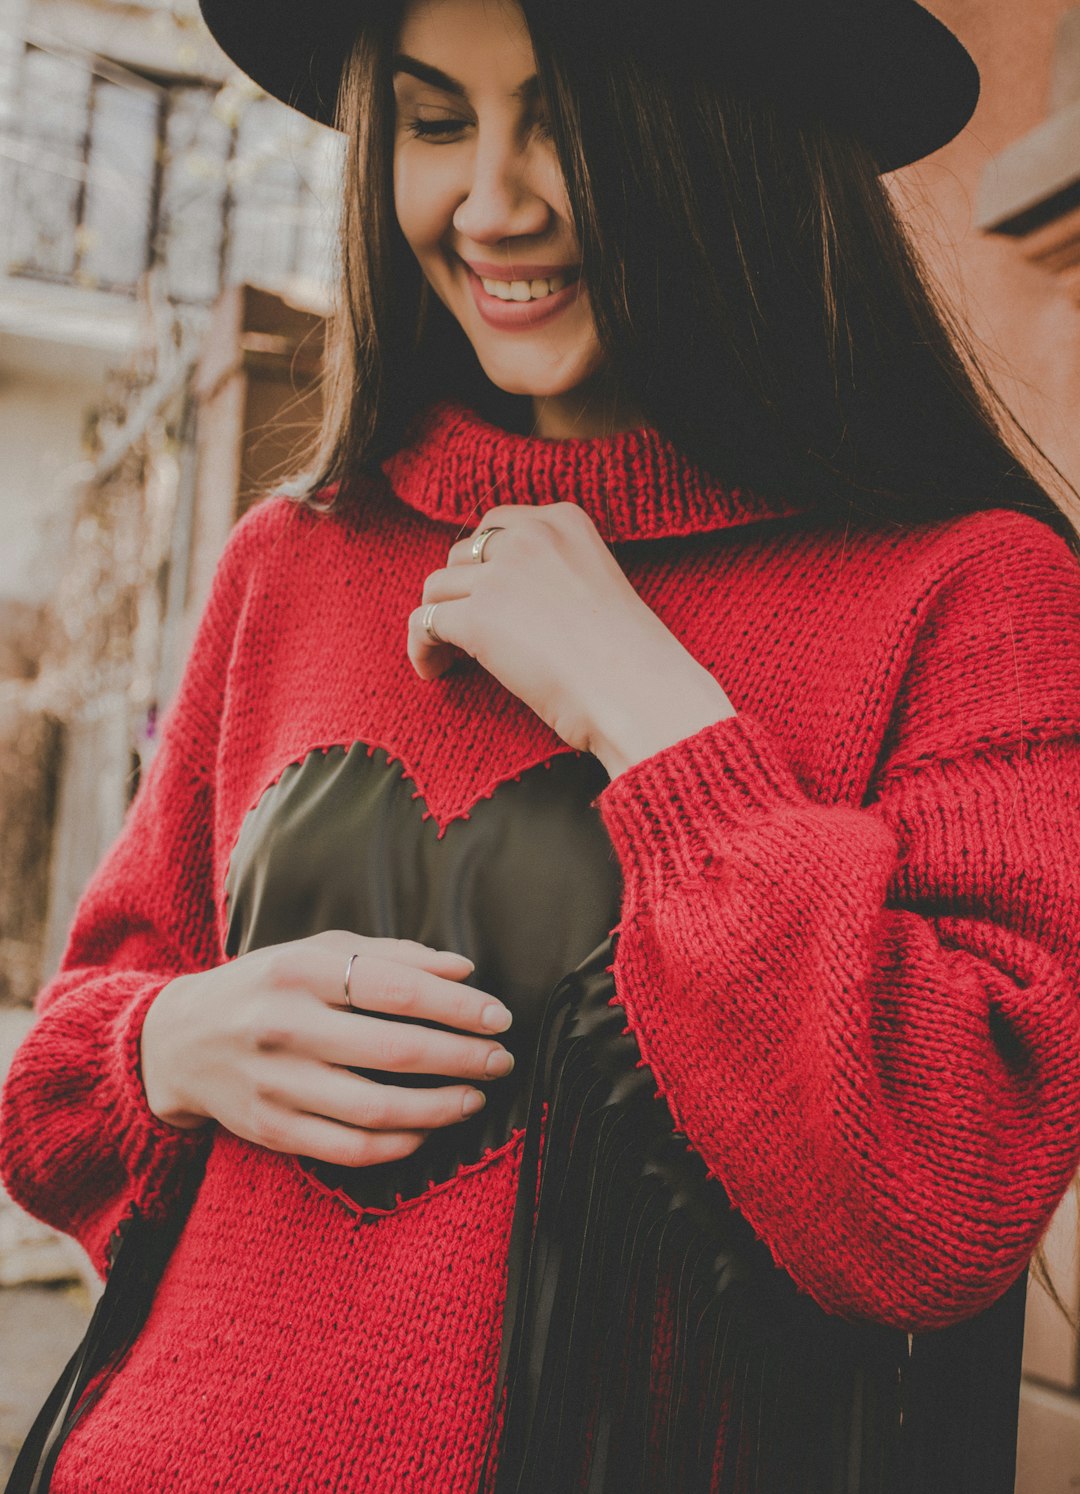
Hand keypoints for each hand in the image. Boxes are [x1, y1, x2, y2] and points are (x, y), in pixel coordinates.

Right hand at [139, 931, 513, 1167]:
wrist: (179, 1041)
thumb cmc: (267, 987)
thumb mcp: (317, 951)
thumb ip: (391, 956)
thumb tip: (463, 971)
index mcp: (299, 971)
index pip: (394, 989)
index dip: (456, 1007)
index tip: (499, 1017)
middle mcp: (284, 1027)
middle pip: (392, 1051)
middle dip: (460, 1058)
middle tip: (500, 1059)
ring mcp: (274, 1084)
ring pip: (375, 1109)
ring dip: (439, 1107)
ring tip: (474, 1097)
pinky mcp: (270, 1129)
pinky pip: (349, 1149)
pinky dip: (399, 1144)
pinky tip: (427, 1129)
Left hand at [407, 503, 691, 759]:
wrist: (639, 692)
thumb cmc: (630, 659)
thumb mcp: (597, 585)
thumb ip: (552, 574)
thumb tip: (504, 599)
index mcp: (565, 520)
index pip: (497, 524)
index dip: (484, 564)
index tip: (487, 596)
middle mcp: (530, 536)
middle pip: (462, 554)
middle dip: (461, 591)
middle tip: (468, 632)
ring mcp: (501, 574)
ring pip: (436, 588)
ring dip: (438, 621)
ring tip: (450, 657)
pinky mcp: (478, 617)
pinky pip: (424, 624)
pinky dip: (422, 650)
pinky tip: (436, 672)